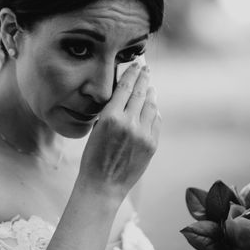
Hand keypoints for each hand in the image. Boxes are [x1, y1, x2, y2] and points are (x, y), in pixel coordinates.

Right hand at [78, 63, 159, 197]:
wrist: (103, 184)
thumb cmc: (93, 157)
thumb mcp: (96, 129)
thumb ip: (111, 112)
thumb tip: (125, 97)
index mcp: (110, 117)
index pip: (125, 87)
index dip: (132, 73)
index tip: (136, 64)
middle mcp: (129, 123)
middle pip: (141, 93)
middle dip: (144, 79)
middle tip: (146, 69)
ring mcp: (143, 134)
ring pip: (151, 106)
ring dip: (151, 94)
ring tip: (150, 86)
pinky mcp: (152, 144)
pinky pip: (156, 121)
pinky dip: (154, 112)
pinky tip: (152, 107)